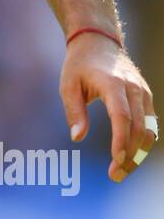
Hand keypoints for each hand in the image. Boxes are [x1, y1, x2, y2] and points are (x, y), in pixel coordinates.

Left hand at [60, 33, 156, 182]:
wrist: (99, 41)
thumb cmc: (79, 65)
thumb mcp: (68, 85)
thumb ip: (74, 111)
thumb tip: (77, 138)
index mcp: (113, 84)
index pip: (122, 117)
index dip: (121, 141)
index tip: (115, 162)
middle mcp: (133, 88)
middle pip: (139, 128)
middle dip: (130, 155)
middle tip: (115, 176)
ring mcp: (143, 92)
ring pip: (149, 129)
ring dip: (139, 153)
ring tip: (122, 171)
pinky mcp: (146, 97)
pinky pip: (151, 124)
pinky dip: (143, 142)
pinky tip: (130, 157)